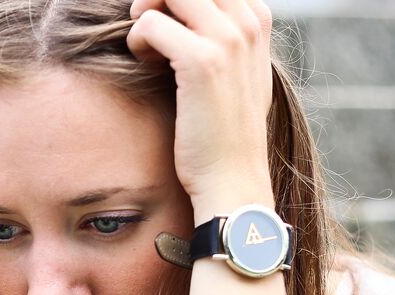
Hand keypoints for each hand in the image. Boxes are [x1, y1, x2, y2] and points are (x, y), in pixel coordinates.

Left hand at [125, 0, 275, 211]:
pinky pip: (149, 23)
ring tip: (146, 47)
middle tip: (146, 26)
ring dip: (145, 14)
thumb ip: (227, 40)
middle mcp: (246, 23)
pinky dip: (138, 40)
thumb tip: (192, 18)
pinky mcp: (201, 61)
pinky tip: (144, 63)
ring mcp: (227, 40)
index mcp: (257, 20)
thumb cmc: (225, 132)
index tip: (168, 24)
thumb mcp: (239, 75)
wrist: (232, 178)